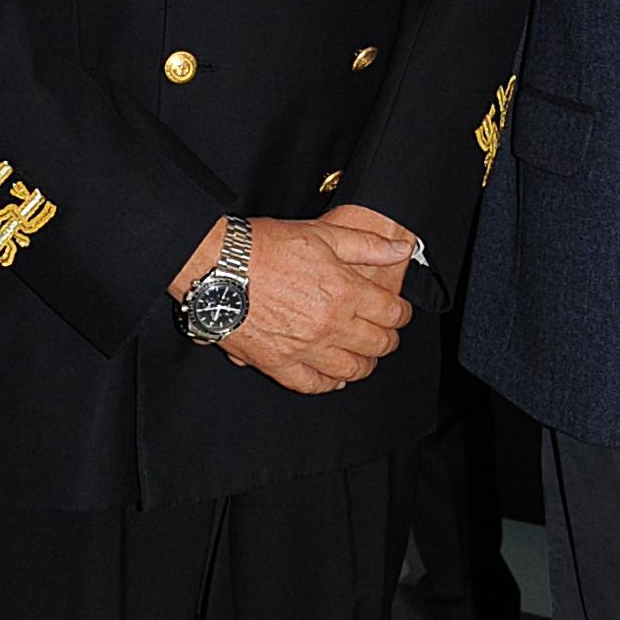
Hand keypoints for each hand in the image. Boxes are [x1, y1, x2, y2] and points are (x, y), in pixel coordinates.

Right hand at [173, 213, 410, 395]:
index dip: (402, 314)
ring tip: (364, 357)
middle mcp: (330, 325)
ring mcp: (305, 348)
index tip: (399, 312)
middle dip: (388, 339)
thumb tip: (401, 251)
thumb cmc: (264, 246)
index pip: (392, 313)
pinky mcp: (278, 363)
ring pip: (350, 370)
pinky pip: (312, 385)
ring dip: (364, 365)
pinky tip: (333, 378)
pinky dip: (328, 384)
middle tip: (385, 334)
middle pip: (377, 345)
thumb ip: (366, 245)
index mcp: (345, 292)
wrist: (217, 267)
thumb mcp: (321, 234)